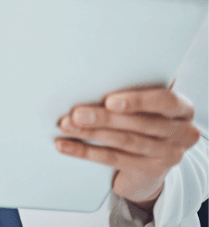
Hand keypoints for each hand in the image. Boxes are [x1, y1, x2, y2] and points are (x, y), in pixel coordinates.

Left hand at [56, 86, 200, 210]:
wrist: (148, 162)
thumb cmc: (141, 117)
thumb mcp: (144, 104)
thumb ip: (131, 90)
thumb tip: (92, 75)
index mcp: (183, 109)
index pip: (165, 101)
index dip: (137, 101)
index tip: (109, 101)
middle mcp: (182, 133)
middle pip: (140, 124)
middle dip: (104, 118)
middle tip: (76, 114)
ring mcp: (169, 155)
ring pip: (125, 141)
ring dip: (90, 133)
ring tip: (67, 126)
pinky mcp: (151, 172)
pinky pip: (114, 159)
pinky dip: (85, 152)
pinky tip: (65, 146)